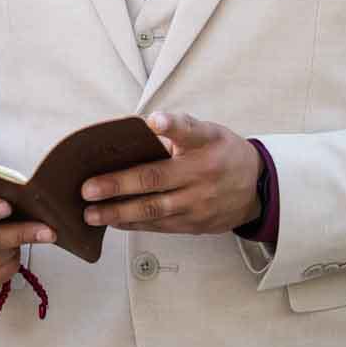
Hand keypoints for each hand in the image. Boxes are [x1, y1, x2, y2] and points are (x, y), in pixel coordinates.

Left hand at [80, 111, 262, 234]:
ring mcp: (198, 203)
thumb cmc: (222, 152)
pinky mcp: (195, 224)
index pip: (188, 131)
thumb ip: (178, 129)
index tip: (153, 121)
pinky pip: (160, 225)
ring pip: (153, 210)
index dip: (171, 125)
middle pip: (156, 180)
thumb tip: (140, 127)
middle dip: (118, 185)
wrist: (257, 187)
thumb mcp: (208, 132)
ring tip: (91, 213)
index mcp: (205, 144)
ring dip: (118, 212)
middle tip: (88, 189)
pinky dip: (133, 223)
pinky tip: (112, 221)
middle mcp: (201, 175)